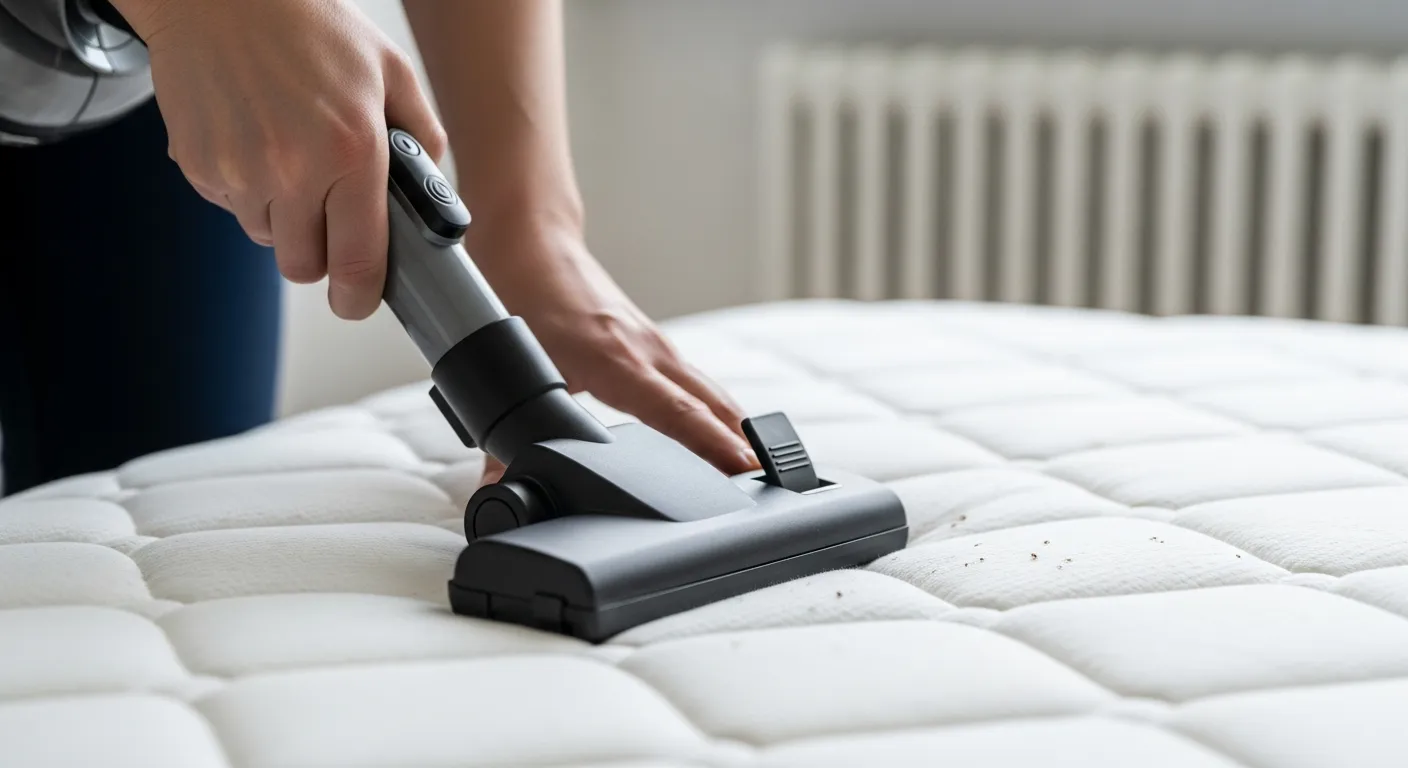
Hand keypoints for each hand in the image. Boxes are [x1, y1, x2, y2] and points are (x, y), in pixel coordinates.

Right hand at [114, 0, 446, 318]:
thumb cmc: (309, 26)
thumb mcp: (390, 71)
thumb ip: (421, 136)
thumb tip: (430, 194)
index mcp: (351, 151)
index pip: (358, 260)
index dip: (360, 295)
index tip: (359, 301)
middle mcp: (292, 169)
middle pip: (304, 266)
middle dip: (320, 253)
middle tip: (328, 217)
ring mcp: (238, 171)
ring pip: (267, 238)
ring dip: (282, 217)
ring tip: (289, 157)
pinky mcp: (197, 166)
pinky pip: (231, 207)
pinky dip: (246, 190)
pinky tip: (254, 141)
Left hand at [470, 221, 760, 484]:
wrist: (530, 241)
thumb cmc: (520, 295)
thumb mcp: (508, 369)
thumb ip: (505, 437)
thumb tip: (498, 487)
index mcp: (616, 359)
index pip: (677, 411)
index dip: (711, 444)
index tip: (743, 468)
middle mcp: (647, 351)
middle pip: (713, 405)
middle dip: (744, 446)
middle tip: (773, 486)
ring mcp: (655, 346)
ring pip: (711, 393)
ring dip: (736, 429)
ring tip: (761, 471)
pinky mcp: (652, 345)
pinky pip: (698, 383)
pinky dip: (718, 411)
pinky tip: (725, 433)